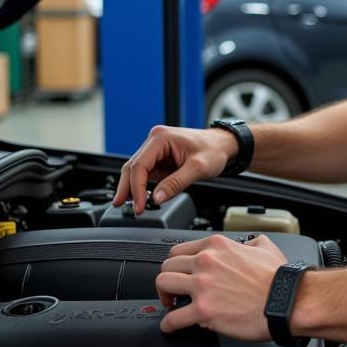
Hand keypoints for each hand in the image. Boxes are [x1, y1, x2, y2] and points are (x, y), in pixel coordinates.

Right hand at [112, 125, 238, 212]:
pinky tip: (141, 198)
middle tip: (123, 208)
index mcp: (161, 138)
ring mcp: (156, 149)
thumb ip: (175, 183)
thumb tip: (156, 198)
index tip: (139, 206)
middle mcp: (155, 140)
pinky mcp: (159, 158)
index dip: (136, 188)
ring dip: (133, 189)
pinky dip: (142, 186)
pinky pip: (145, 173)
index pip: (139, 165)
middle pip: (132, 167)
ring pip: (136, 171)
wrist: (223, 145)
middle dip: (127, 189)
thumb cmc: (213, 150)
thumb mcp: (198, 168)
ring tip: (134, 206)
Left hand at [155, 234, 287, 338]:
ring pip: (163, 285)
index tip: (180, 272)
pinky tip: (171, 326)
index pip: (180, 249)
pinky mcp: (204, 311)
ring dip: (164, 297)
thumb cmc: (279, 278)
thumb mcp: (264, 246)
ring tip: (170, 305)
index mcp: (217, 245)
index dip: (178, 263)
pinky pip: (173, 318)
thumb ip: (248, 242)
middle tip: (174, 290)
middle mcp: (206, 262)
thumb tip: (245, 246)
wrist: (287, 300)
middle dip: (169, 279)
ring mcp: (203, 286)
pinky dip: (168, 324)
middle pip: (168, 266)